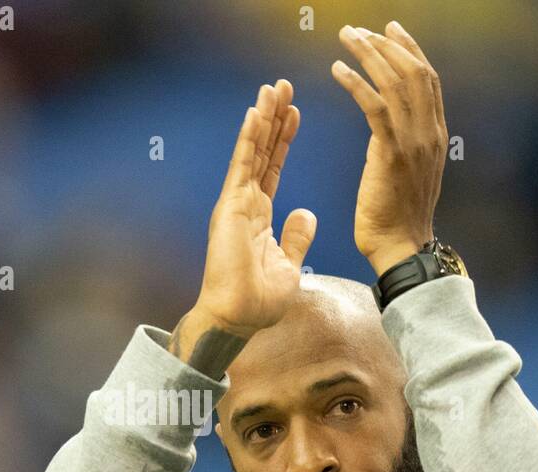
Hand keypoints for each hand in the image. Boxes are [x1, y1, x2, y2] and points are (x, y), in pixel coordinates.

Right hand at [195, 79, 316, 337]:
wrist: (239, 318)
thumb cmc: (259, 302)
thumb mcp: (289, 264)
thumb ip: (296, 236)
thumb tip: (306, 214)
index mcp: (259, 218)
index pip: (273, 169)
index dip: (283, 141)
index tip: (294, 114)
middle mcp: (245, 205)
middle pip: (262, 153)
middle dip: (273, 119)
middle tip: (283, 86)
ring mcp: (236, 203)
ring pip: (252, 151)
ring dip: (263, 118)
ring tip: (273, 88)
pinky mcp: (231, 206)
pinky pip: (243, 165)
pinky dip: (250, 137)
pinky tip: (257, 113)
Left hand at [330, 21, 446, 274]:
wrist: (401, 249)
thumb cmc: (396, 218)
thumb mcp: (409, 173)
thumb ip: (404, 145)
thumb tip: (388, 127)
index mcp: (435, 135)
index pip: (427, 79)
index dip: (409, 50)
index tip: (389, 30)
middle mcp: (430, 133)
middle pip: (414, 72)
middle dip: (387, 44)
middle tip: (360, 29)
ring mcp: (414, 142)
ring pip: (395, 82)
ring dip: (369, 55)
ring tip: (346, 38)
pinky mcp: (391, 153)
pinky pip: (375, 106)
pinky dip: (356, 83)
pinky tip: (337, 70)